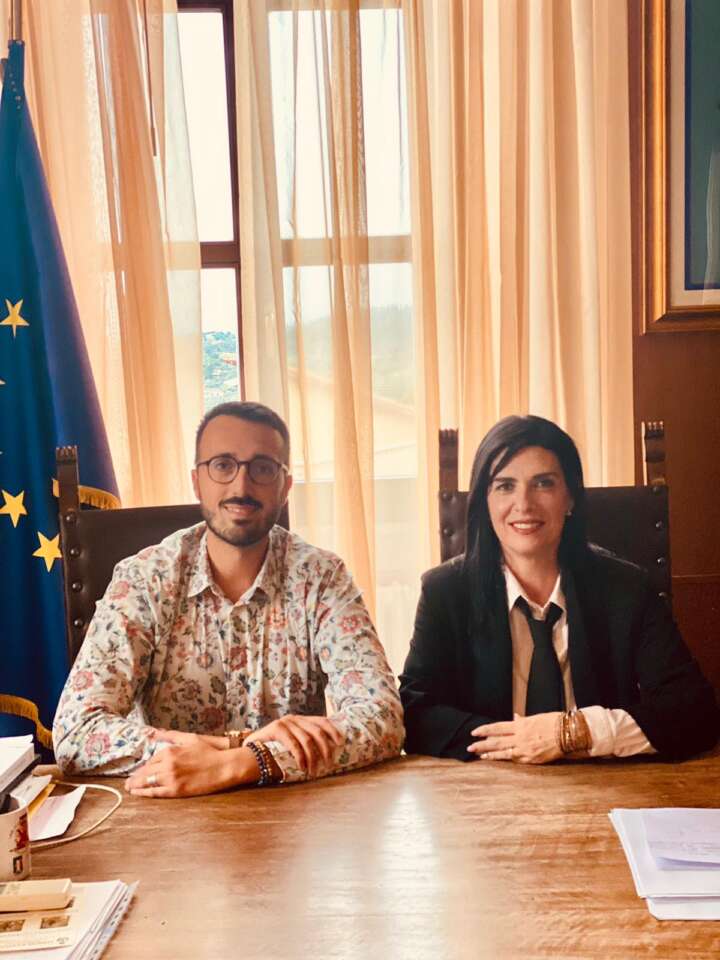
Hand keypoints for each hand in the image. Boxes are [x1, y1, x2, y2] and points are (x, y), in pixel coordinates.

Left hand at [126, 729, 248, 797]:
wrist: (223, 766)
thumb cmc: (208, 751)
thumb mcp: (189, 738)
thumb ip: (170, 736)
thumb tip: (153, 733)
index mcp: (170, 751)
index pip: (151, 760)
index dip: (144, 767)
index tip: (139, 770)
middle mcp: (167, 764)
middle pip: (146, 772)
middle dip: (135, 777)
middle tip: (127, 782)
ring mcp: (171, 778)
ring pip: (148, 783)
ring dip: (136, 785)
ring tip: (129, 788)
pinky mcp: (176, 790)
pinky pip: (156, 793)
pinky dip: (145, 793)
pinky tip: (138, 793)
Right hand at [247, 715, 343, 778]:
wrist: (249, 752)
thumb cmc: (272, 752)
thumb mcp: (292, 743)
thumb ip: (305, 743)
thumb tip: (327, 754)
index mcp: (300, 720)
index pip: (322, 721)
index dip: (333, 731)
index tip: (341, 743)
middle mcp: (294, 718)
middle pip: (317, 732)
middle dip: (326, 749)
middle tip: (329, 765)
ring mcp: (285, 722)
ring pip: (307, 740)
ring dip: (314, 758)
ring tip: (315, 771)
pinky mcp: (276, 729)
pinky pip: (294, 744)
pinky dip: (301, 757)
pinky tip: (303, 767)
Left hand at [468, 712, 562, 764]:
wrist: (569, 734)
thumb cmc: (553, 723)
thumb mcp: (535, 718)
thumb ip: (522, 721)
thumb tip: (514, 718)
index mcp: (520, 725)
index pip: (497, 727)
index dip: (484, 730)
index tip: (474, 732)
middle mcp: (520, 737)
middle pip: (496, 741)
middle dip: (482, 744)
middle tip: (470, 747)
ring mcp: (525, 749)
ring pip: (503, 752)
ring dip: (489, 753)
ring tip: (479, 754)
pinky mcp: (531, 759)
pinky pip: (514, 759)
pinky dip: (503, 759)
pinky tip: (496, 759)